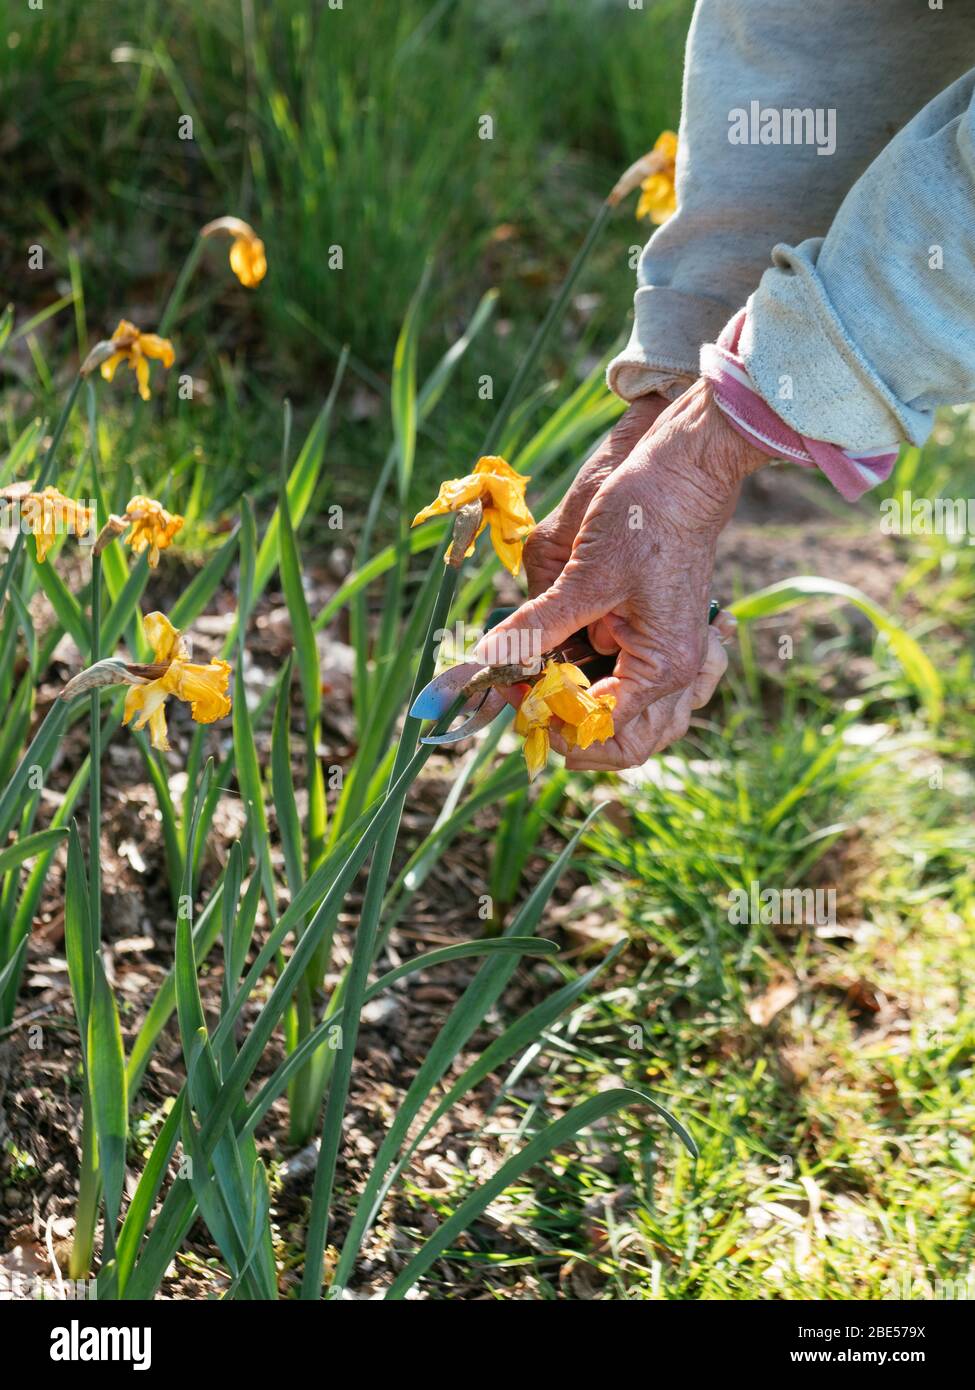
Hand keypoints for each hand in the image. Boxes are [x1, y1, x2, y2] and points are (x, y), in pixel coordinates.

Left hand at [476, 379, 768, 769]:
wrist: (684, 471)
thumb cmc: (646, 517)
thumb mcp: (584, 577)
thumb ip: (538, 627)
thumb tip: (489, 660)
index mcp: (660, 667)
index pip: (600, 730)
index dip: (550, 721)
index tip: (510, 693)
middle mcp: (669, 671)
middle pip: (614, 736)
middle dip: (563, 723)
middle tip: (517, 691)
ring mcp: (663, 654)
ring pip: (616, 713)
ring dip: (572, 703)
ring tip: (530, 674)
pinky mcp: (652, 634)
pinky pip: (618, 678)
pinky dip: (584, 675)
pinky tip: (551, 654)